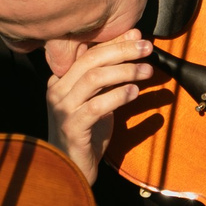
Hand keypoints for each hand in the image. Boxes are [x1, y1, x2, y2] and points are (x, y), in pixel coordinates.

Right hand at [41, 31, 154, 181]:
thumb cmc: (88, 133)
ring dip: (125, 71)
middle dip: (122, 51)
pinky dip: (118, 96)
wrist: (71, 169)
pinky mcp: (72, 127)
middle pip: (91, 60)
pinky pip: (97, 106)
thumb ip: (111, 75)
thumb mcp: (99, 99)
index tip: (138, 36)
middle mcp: (57, 90)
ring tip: (147, 71)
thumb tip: (133, 42)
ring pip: (93, 78)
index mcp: (61, 79)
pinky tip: (134, 93)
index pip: (88, 52)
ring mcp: (62, 109)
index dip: (114, 42)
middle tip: (147, 48)